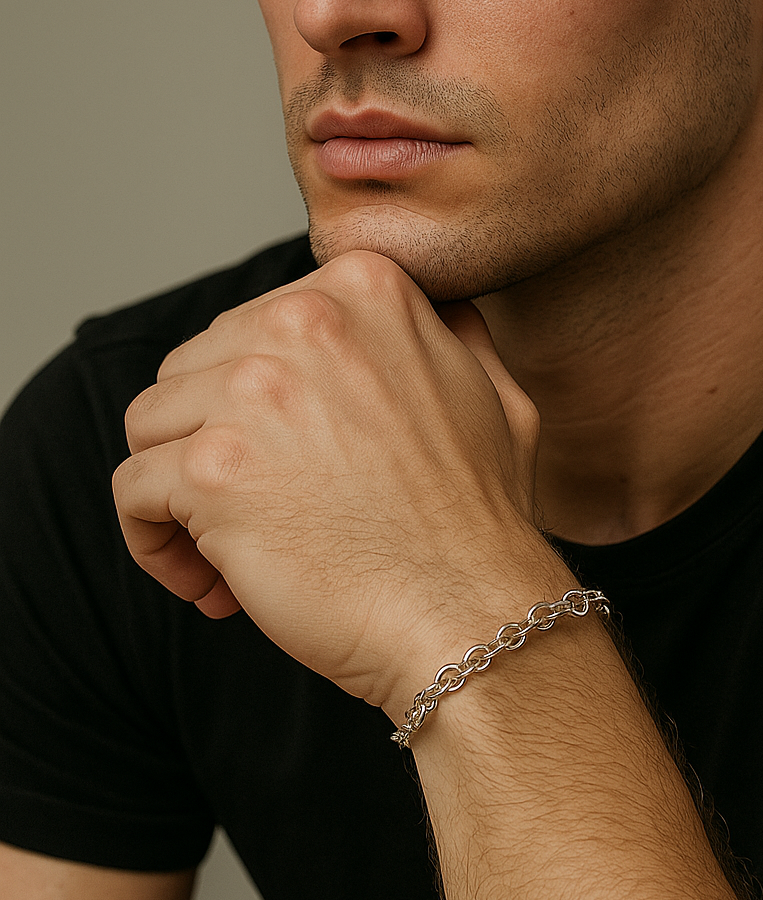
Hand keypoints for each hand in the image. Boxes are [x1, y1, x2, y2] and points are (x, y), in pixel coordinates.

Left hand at [112, 252, 563, 718]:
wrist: (469, 612)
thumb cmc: (481, 519)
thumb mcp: (492, 391)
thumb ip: (447, 332)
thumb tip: (434, 311)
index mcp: (365, 287)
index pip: (253, 324)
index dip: (258, 400)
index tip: (287, 459)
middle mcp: (304, 320)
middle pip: (192, 368)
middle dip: (211, 442)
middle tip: (259, 513)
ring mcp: (253, 390)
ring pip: (152, 424)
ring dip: (175, 490)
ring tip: (225, 550)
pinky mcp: (211, 468)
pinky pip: (133, 491)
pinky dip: (154, 543)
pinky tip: (210, 583)